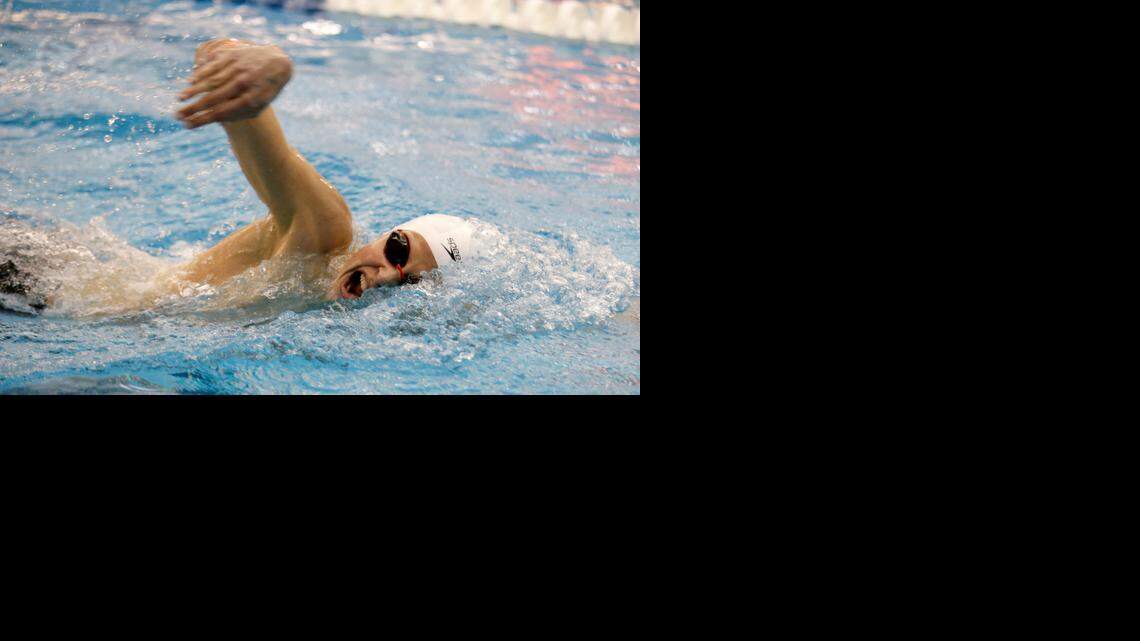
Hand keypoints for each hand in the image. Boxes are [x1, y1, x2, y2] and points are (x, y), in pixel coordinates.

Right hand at [176, 41, 292, 128]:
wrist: (276, 63)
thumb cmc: (264, 90)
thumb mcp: (258, 106)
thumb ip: (238, 113)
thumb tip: (211, 118)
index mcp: (251, 100)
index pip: (222, 113)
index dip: (203, 119)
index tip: (188, 125)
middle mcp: (243, 83)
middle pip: (213, 98)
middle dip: (193, 108)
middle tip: (177, 115)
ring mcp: (237, 67)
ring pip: (210, 81)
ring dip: (193, 91)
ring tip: (180, 99)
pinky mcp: (231, 54)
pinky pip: (211, 65)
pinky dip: (200, 74)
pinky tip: (190, 82)